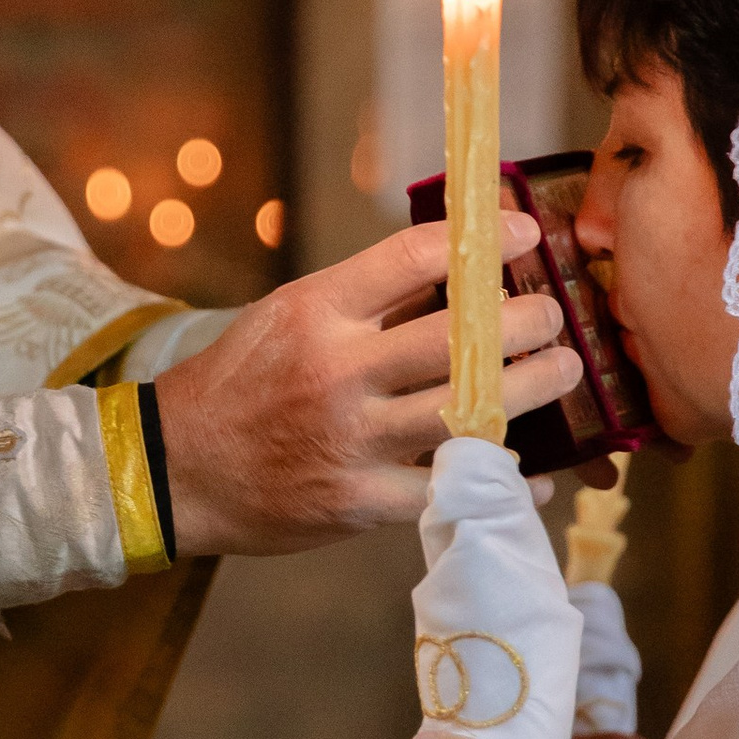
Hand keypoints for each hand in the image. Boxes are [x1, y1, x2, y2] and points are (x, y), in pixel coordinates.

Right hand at [156, 217, 582, 554]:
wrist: (176, 469)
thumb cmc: (240, 383)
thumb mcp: (288, 316)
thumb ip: (365, 298)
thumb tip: (457, 266)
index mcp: (317, 311)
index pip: (416, 257)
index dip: (486, 242)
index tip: (528, 236)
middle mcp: (336, 371)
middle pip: (460, 338)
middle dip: (527, 321)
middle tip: (553, 316)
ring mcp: (350, 440)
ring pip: (469, 412)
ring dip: (533, 388)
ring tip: (562, 370)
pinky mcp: (358, 502)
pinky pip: (450, 489)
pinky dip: (504, 481)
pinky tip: (533, 473)